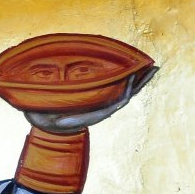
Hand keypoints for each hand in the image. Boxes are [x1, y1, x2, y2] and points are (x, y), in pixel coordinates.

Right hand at [25, 67, 156, 133]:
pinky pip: (116, 88)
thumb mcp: (43, 117)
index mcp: (93, 114)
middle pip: (126, 94)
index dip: (125, 89)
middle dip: (140, 82)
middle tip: (153, 67)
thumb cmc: (45, 118)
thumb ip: (45, 115)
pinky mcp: (99, 99)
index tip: (132, 74)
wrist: (49, 127)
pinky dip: (126, 79)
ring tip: (149, 66)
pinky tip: (131, 70)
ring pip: (124, 91)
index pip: (115, 101)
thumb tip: (41, 111)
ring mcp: (101, 103)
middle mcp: (101, 108)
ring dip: (138, 80)